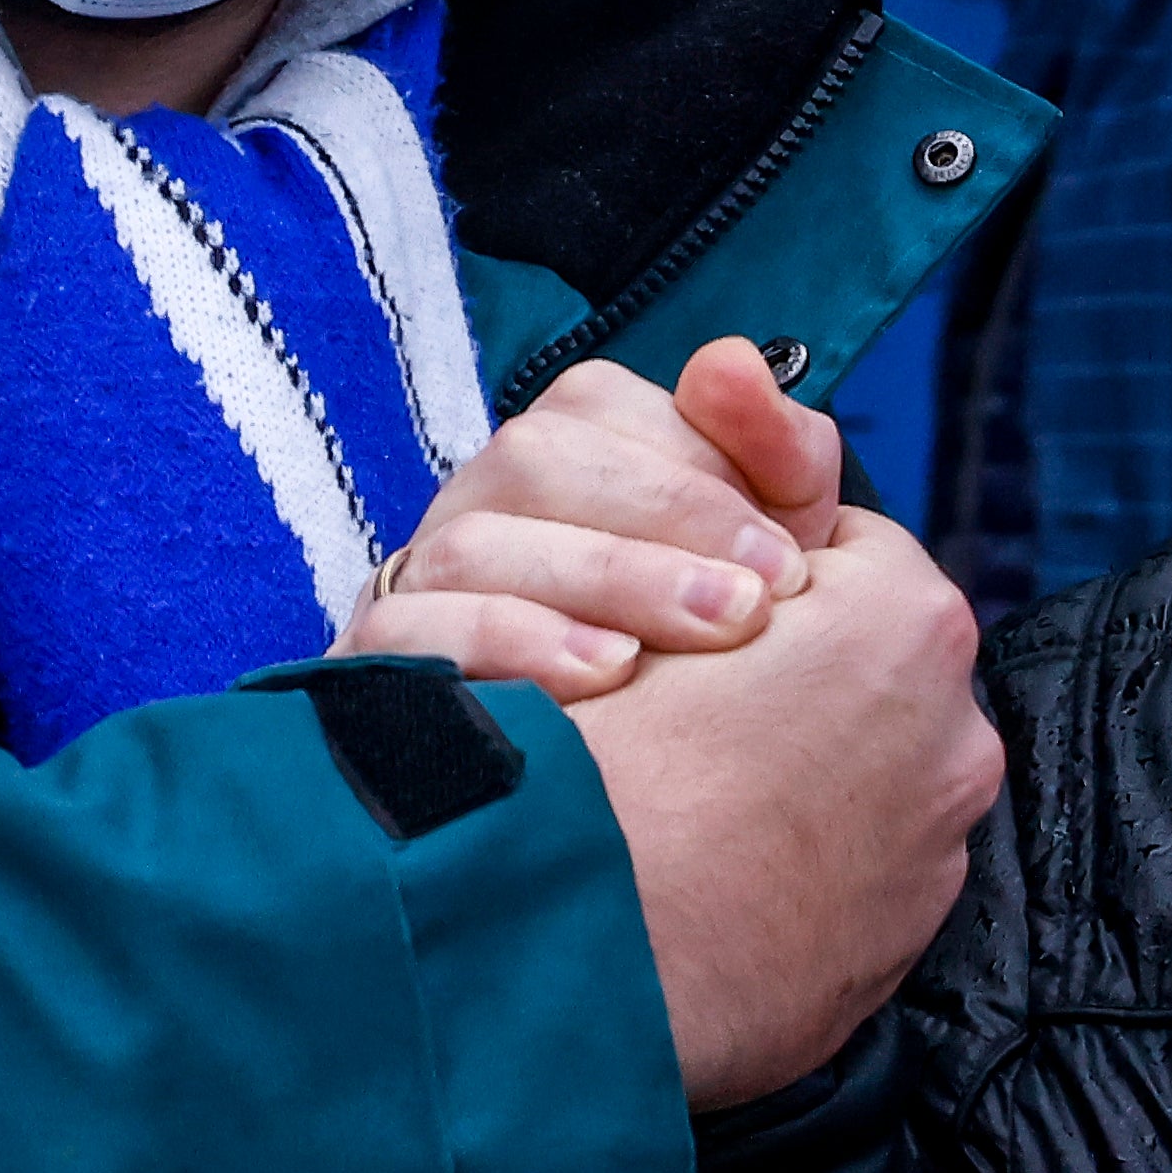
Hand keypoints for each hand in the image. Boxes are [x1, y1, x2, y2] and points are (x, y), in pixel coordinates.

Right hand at [346, 343, 856, 700]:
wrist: (638, 810)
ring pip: (474, 542)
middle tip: (758, 607)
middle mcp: (479, 505)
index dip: (698, 473)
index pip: (595, 407)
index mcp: (558, 457)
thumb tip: (729, 362)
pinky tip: (601, 678)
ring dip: (597, 582)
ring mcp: (419, 581)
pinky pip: (411, 633)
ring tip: (701, 639)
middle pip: (537, 459)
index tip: (792, 562)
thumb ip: (776, 457)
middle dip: (662, 524)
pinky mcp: (379, 666)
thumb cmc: (701, 659)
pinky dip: (510, 644)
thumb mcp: (760, 556)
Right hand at [569, 497, 997, 1102]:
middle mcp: (956, 731)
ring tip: (690, 794)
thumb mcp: (629, 592)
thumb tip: (731, 408)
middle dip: (786, 669)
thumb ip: (710, 509)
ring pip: (863, 766)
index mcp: (904, 620)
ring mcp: (939, 846)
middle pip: (863, 662)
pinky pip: (853, 864)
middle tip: (680, 707)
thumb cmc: (594, 765)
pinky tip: (710, 864)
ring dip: (793, 767)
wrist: (580, 968)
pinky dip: (794, 855)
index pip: (835, 548)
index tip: (677, 612)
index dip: (740, 565)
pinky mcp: (903, 939)